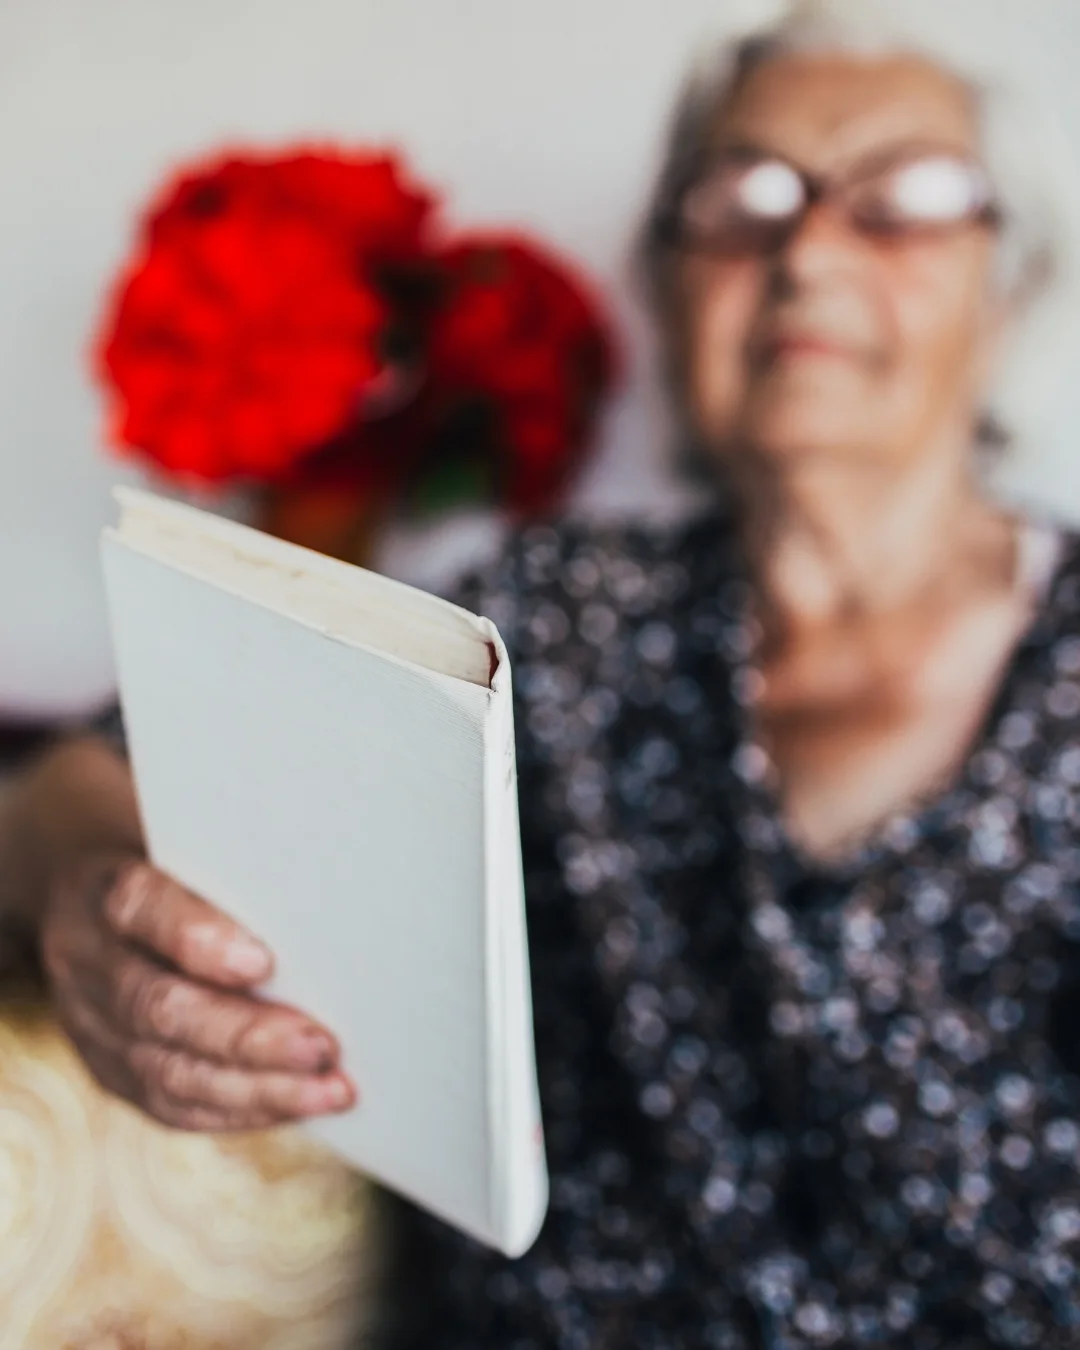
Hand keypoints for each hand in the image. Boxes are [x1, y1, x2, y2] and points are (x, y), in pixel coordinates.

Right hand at [40, 854, 355, 1130]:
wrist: (96, 903)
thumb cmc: (181, 869)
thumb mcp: (195, 847)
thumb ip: (240, 871)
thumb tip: (330, 897)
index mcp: (103, 889)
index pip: (141, 906)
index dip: (197, 938)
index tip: (262, 962)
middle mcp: (87, 961)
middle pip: (158, 1007)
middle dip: (246, 1035)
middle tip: (322, 1045)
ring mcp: (92, 1026)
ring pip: (168, 1071)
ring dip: (258, 1087)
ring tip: (330, 1088)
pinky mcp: (112, 1072)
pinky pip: (174, 1106)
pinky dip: (242, 1110)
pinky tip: (298, 1103)